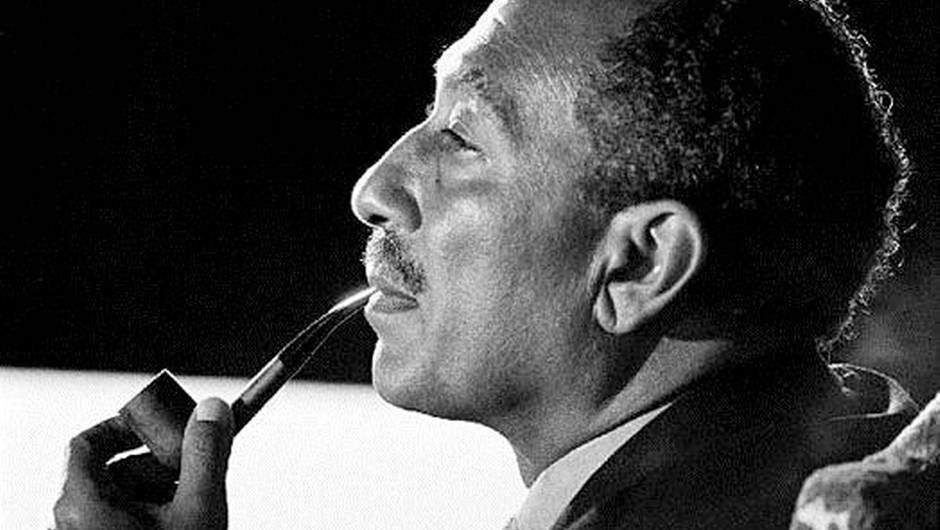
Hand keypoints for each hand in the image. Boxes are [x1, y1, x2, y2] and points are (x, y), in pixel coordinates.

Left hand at [54, 398, 233, 529]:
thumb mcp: (198, 509)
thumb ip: (206, 454)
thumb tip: (213, 410)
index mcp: (81, 504)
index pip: (87, 443)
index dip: (125, 427)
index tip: (160, 427)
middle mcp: (69, 524)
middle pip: (112, 471)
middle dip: (158, 467)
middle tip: (191, 475)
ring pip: (120, 500)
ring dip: (159, 495)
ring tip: (190, 512)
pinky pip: (120, 524)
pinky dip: (151, 519)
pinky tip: (180, 528)